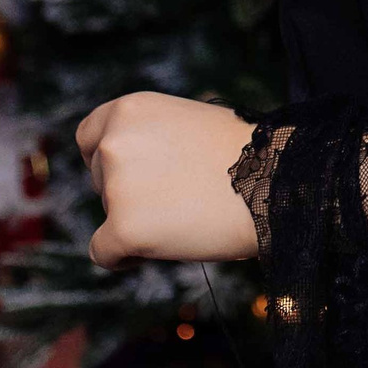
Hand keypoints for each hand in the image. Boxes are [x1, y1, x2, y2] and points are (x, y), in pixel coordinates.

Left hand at [76, 92, 258, 266]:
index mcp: (128, 110)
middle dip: (128, 193)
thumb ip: (149, 137)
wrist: (279, 183)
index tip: (130, 177)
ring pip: (108, 214)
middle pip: (99, 180)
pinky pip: (104, 253)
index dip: (106, 161)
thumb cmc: (247, 155)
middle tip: (177, 200)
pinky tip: (159, 249)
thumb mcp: (186, 123)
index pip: (89, 139)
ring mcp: (116, 187)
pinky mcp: (124, 229)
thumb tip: (126, 169)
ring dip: (136, 221)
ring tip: (186, 218)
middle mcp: (114, 143)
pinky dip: (125, 257)